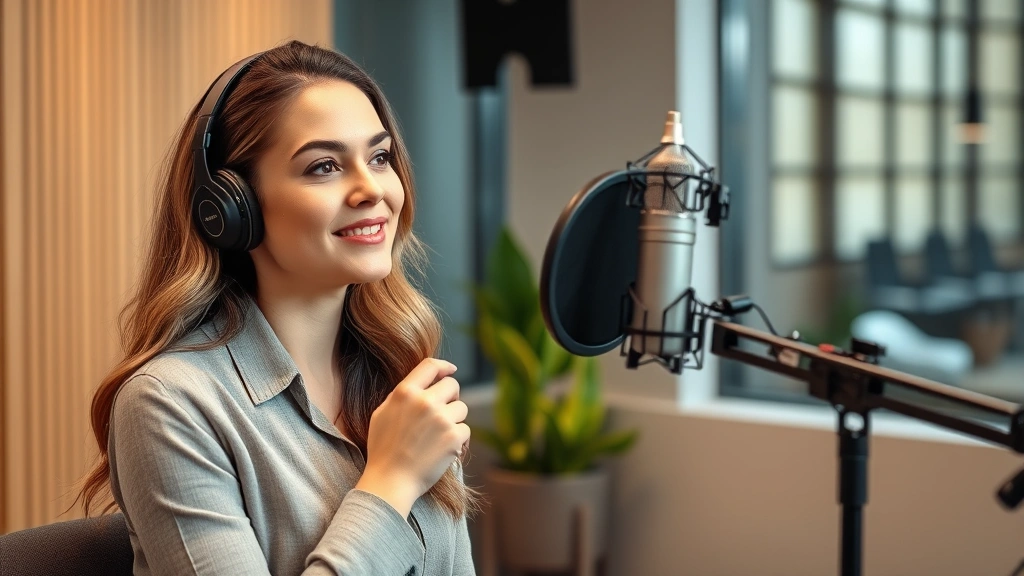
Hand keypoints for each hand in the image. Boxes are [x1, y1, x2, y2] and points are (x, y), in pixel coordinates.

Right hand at [355, 358, 469, 516]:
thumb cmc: (384, 450)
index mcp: (405, 392)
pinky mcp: (454, 437)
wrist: (390, 480)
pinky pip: (465, 430)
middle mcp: (424, 401)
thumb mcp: (383, 414)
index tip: (450, 370)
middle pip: (452, 385)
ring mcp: (441, 418)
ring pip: (461, 408)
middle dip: (451, 397)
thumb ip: (402, 395)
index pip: (430, 366)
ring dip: (455, 420)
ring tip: (439, 436)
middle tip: (444, 412)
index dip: (443, 366)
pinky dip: (458, 440)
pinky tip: (444, 450)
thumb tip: (423, 383)